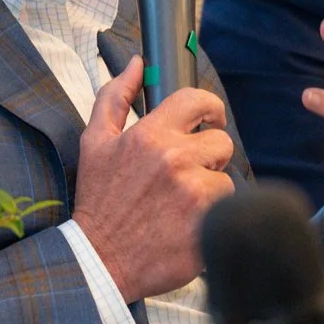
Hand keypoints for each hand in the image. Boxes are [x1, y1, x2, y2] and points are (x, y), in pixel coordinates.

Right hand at [70, 63, 235, 301]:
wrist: (98, 260)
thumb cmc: (98, 202)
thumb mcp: (95, 143)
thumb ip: (114, 97)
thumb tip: (137, 63)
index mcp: (150, 135)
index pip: (198, 100)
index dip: (210, 109)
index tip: (210, 121)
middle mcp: (175, 159)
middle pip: (221, 141)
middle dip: (209, 156)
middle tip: (188, 175)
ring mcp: (194, 193)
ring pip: (227, 178)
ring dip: (211, 190)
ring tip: (183, 206)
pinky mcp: (207, 223)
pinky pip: (228, 209)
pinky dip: (214, 217)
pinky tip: (189, 225)